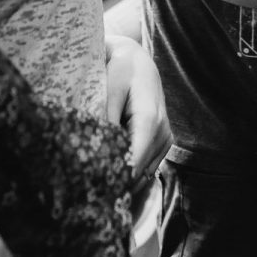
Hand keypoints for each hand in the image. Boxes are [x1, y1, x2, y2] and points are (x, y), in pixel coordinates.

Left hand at [105, 34, 171, 192]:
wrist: (138, 61)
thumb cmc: (120, 72)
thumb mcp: (110, 92)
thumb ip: (107, 121)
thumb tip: (100, 153)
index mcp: (149, 120)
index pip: (135, 162)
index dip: (116, 180)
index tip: (95, 191)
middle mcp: (162, 132)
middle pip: (140, 172)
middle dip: (117, 183)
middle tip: (91, 195)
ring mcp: (165, 138)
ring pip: (145, 173)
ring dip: (125, 180)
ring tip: (99, 188)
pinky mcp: (163, 141)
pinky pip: (148, 166)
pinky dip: (132, 172)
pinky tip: (113, 175)